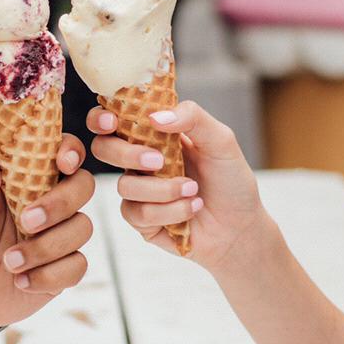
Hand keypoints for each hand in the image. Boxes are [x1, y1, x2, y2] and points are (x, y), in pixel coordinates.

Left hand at [0, 136, 95, 332]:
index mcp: (22, 181)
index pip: (58, 153)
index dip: (70, 150)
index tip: (62, 161)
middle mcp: (47, 204)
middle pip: (82, 186)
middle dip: (60, 203)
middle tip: (26, 222)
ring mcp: (57, 237)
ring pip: (82, 228)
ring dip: (46, 247)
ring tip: (9, 262)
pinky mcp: (62, 270)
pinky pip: (77, 266)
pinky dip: (48, 276)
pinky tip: (20, 281)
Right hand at [85, 100, 266, 271]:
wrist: (241, 227)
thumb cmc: (230, 180)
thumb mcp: (221, 141)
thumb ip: (193, 118)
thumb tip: (155, 117)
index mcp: (155, 134)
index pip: (115, 117)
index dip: (101, 117)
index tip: (112, 120)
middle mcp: (140, 160)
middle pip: (104, 148)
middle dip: (127, 154)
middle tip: (158, 161)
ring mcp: (139, 191)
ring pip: (125, 186)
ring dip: (163, 189)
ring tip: (194, 190)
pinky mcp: (141, 220)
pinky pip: (139, 213)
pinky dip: (170, 211)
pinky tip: (192, 208)